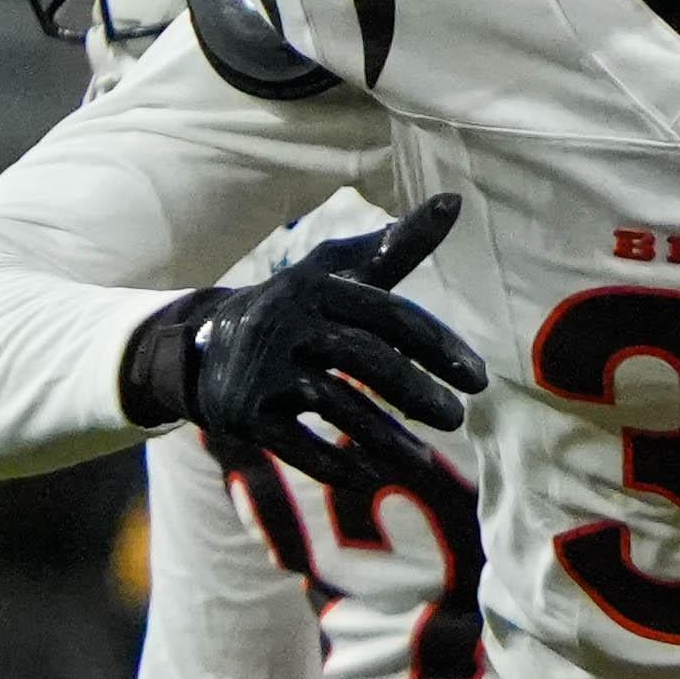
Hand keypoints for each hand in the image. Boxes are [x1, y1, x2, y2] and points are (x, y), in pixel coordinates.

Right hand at [127, 193, 479, 486]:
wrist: (201, 343)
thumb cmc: (298, 307)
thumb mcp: (338, 273)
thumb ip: (396, 246)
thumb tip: (453, 200)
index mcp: (317, 286)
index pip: (389, 314)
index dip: (437, 346)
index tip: (479, 379)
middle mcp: (286, 322)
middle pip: (362, 357)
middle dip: (414, 391)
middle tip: (457, 419)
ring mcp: (261, 368)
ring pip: (331, 403)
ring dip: (383, 436)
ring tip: (424, 462)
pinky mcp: (241, 411)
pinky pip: (292, 442)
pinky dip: (332, 463)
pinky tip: (369, 478)